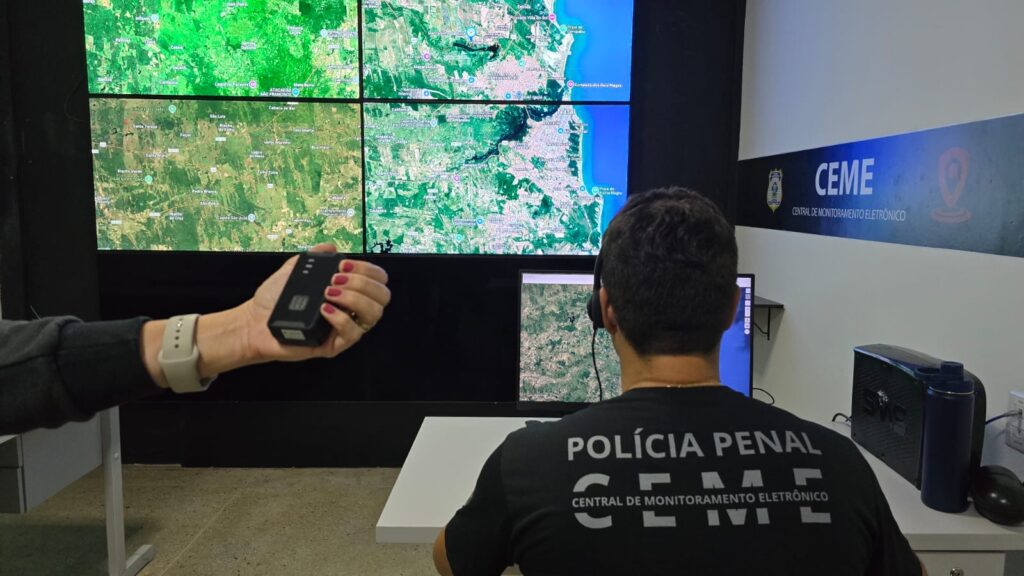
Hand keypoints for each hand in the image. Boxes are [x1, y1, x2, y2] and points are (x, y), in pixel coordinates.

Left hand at [241, 243, 390, 362]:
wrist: (253, 321)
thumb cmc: (274, 299)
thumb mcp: (295, 269)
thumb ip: (315, 256)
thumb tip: (331, 247)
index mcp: (348, 290)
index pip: (377, 279)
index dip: (368, 270)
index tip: (343, 265)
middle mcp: (351, 310)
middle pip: (382, 296)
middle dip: (362, 283)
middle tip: (336, 279)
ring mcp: (344, 328)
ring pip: (373, 314)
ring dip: (354, 298)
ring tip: (328, 292)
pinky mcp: (334, 346)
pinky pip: (352, 333)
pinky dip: (340, 317)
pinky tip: (323, 308)